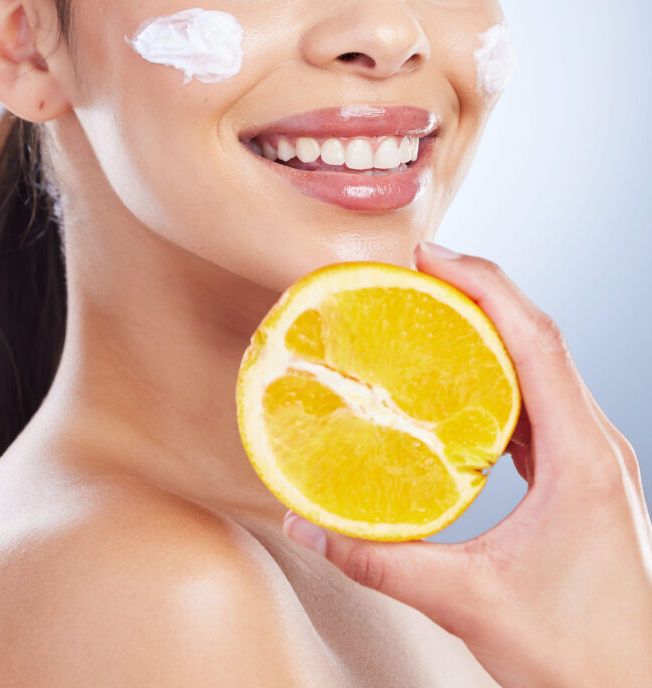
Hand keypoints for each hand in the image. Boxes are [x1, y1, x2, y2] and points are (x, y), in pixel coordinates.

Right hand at [282, 243, 651, 687]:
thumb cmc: (585, 658)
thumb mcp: (474, 606)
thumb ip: (386, 564)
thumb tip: (310, 530)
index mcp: (583, 456)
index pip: (537, 340)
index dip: (485, 285)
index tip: (432, 257)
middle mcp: (596, 445)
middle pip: (541, 339)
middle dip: (482, 292)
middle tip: (420, 271)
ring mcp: (593, 460)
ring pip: (544, 368)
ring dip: (493, 330)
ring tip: (434, 312)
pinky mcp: (582, 478)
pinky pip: (541, 405)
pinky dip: (499, 377)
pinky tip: (460, 387)